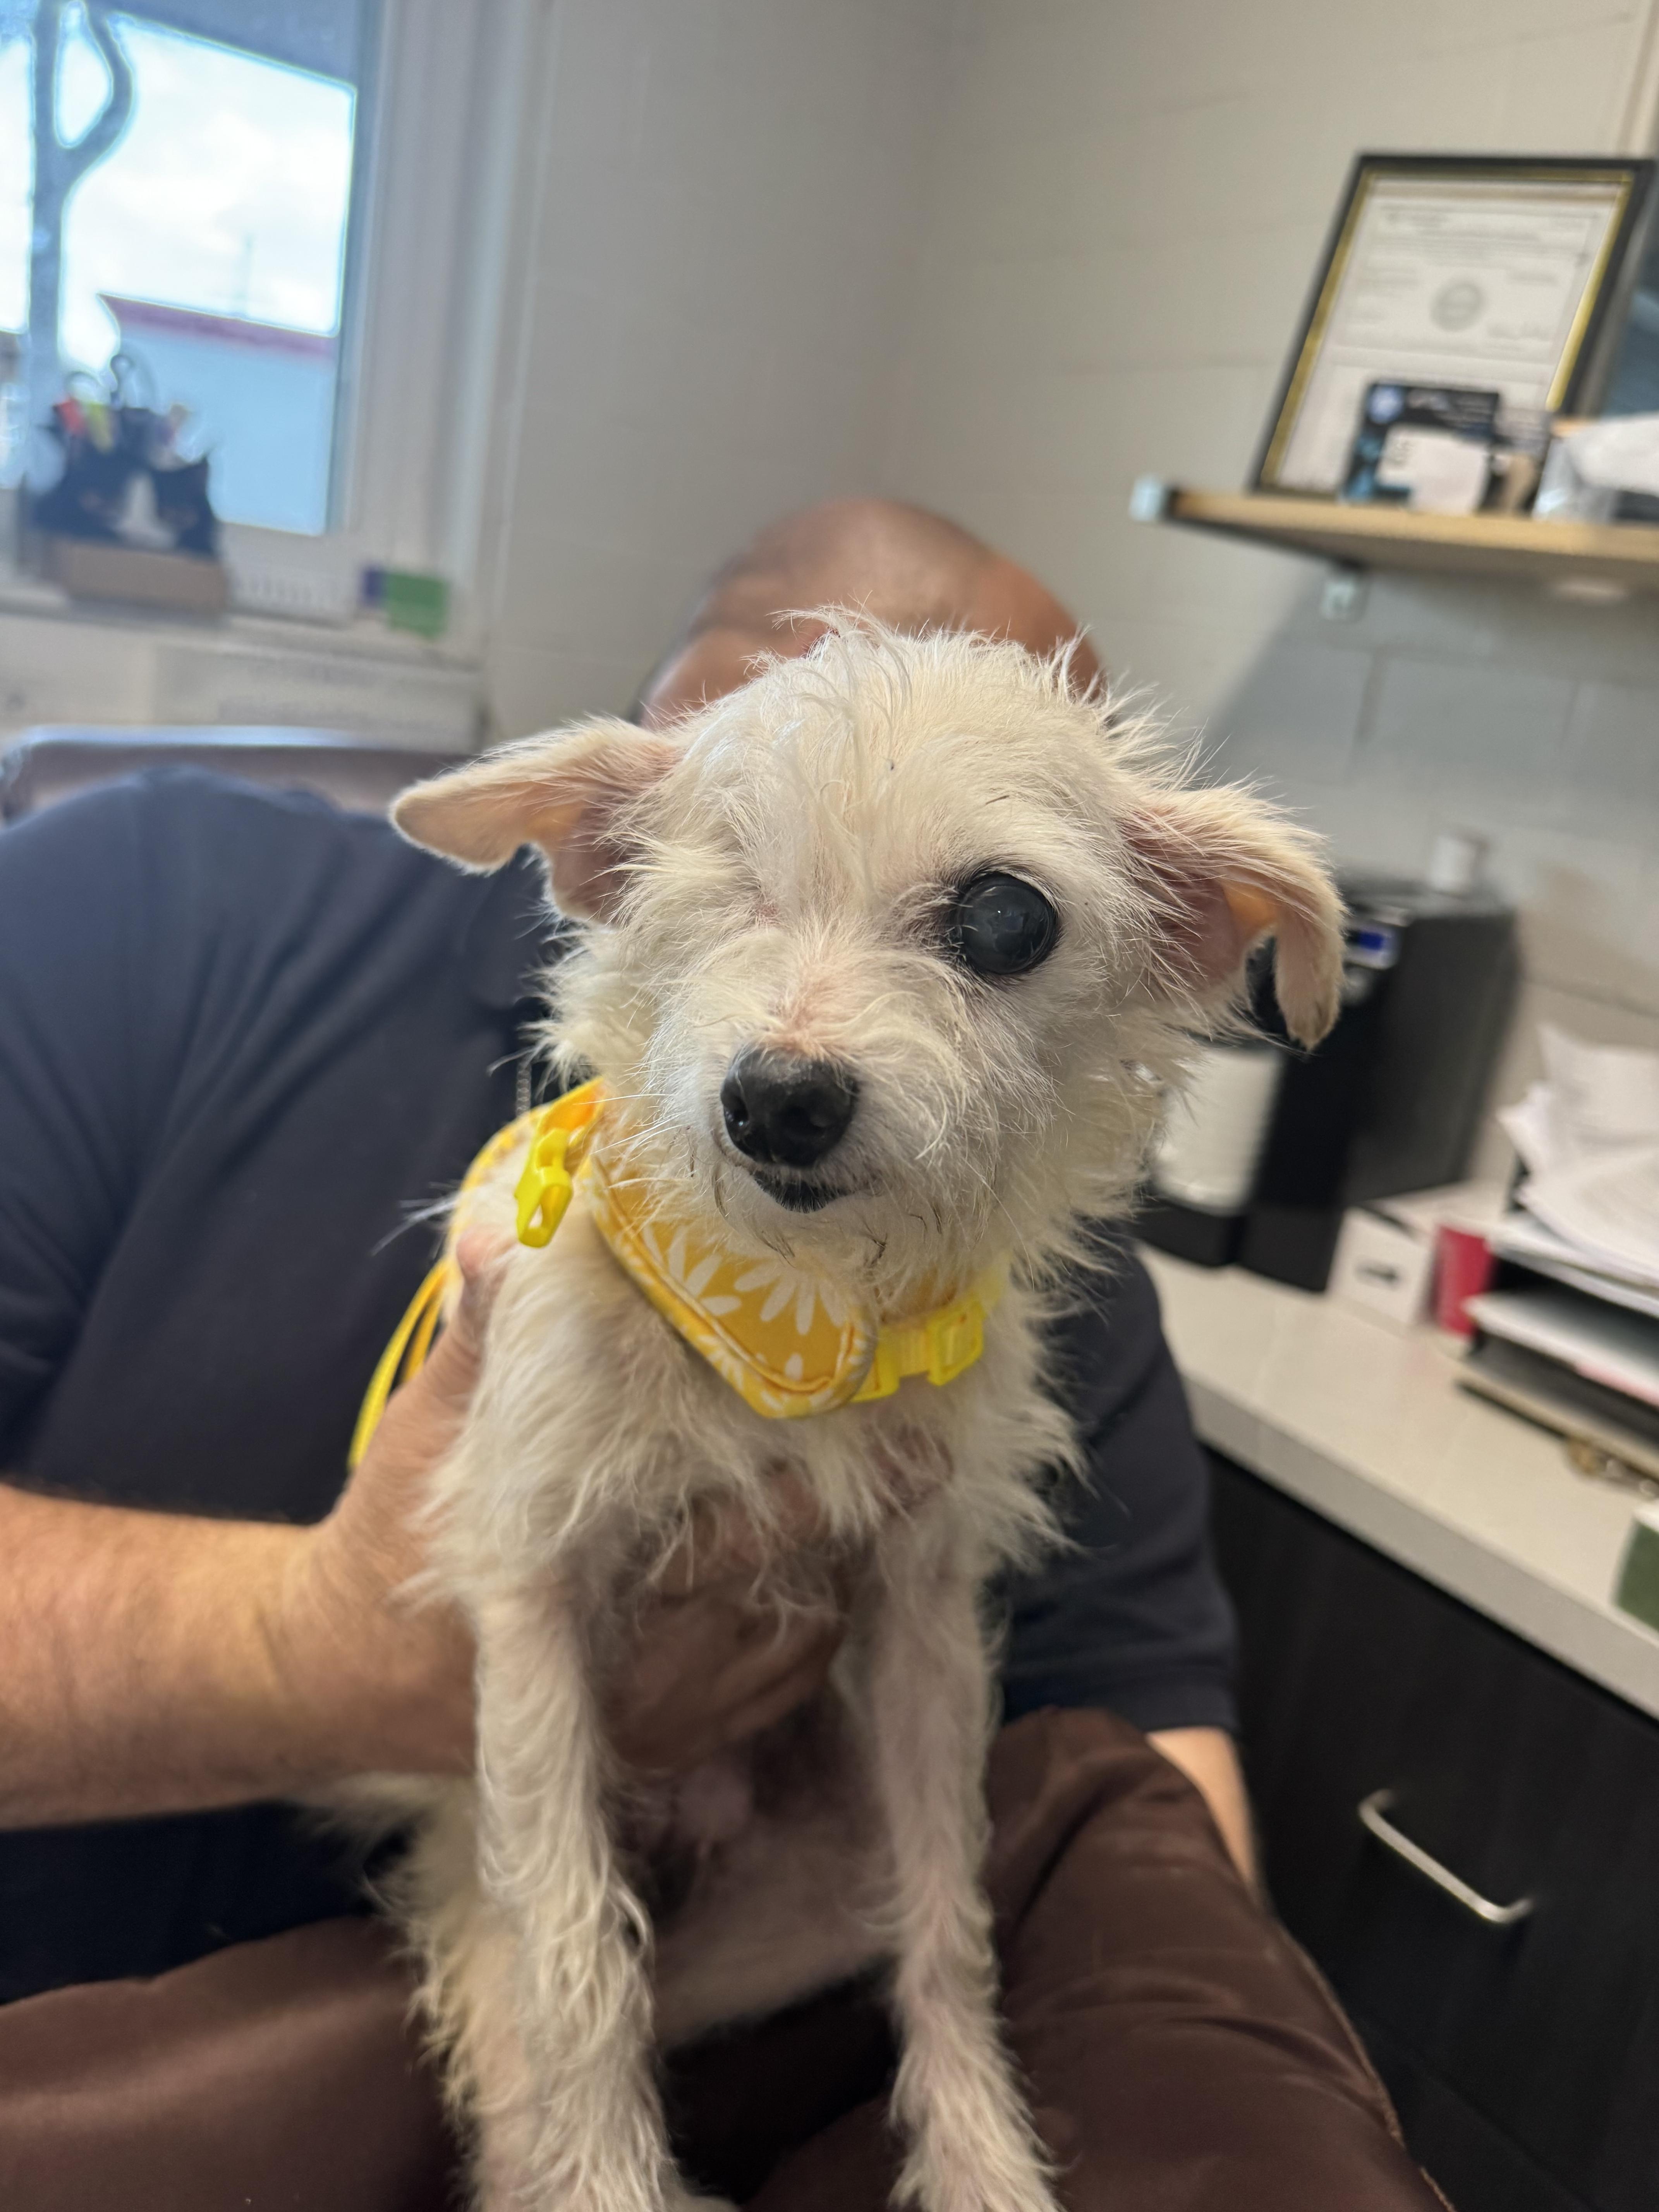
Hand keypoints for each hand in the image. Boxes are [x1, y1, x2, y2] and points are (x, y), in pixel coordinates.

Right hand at [269, 1234, 938, 1782]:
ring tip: (874, 1499)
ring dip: (835, 1574)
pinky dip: (810, 1629)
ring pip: (799, 1643)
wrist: (345, 1676)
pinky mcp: (673, 1748)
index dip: (823, 1488)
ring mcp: (663, 1720)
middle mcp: (637, 1673)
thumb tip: (499, 1236)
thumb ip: (480, 1340)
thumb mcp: (428, 1430)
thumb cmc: (387, 1534)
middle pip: (787, 1589)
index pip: (735, 1539)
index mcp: (578, 1589)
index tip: (903, 1442)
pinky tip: (817, 1566)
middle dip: (849, 1519)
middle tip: (920, 1453)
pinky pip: (782, 1687)